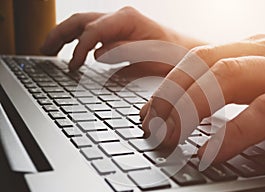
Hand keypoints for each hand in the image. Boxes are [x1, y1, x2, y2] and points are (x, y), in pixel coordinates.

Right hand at [41, 7, 203, 73]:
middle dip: (60, 35)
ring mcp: (119, 25)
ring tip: (48, 49)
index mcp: (127, 19)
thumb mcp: (151, 57)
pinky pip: (92, 34)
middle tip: (44, 50)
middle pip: (81, 21)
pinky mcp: (120, 34)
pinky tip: (72, 52)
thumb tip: (98, 53)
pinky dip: (77, 42)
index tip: (71, 67)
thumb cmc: (174, 56)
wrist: (187, 54)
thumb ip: (124, 53)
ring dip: (64, 36)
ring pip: (83, 25)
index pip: (92, 31)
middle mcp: (120, 18)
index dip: (79, 49)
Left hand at [141, 35, 264, 161]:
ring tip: (170, 136)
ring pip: (228, 75)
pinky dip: (233, 133)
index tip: (148, 115)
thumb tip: (173, 116)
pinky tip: (210, 152)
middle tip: (152, 125)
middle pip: (203, 62)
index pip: (195, 59)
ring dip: (190, 107)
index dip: (166, 86)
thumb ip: (218, 99)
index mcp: (251, 51)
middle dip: (170, 94)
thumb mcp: (250, 98)